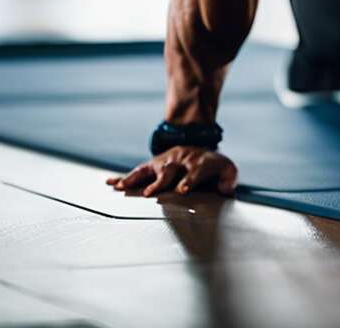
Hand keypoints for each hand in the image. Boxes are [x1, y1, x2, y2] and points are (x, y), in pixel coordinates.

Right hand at [106, 146, 238, 196]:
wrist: (201, 147)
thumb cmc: (213, 165)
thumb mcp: (228, 169)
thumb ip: (229, 179)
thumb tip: (226, 189)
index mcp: (199, 163)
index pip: (194, 173)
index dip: (189, 181)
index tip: (182, 191)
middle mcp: (180, 160)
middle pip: (169, 170)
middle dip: (159, 182)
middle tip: (149, 193)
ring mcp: (165, 161)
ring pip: (149, 169)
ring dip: (135, 178)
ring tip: (121, 187)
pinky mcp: (154, 165)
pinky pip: (138, 170)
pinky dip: (124, 176)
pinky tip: (111, 182)